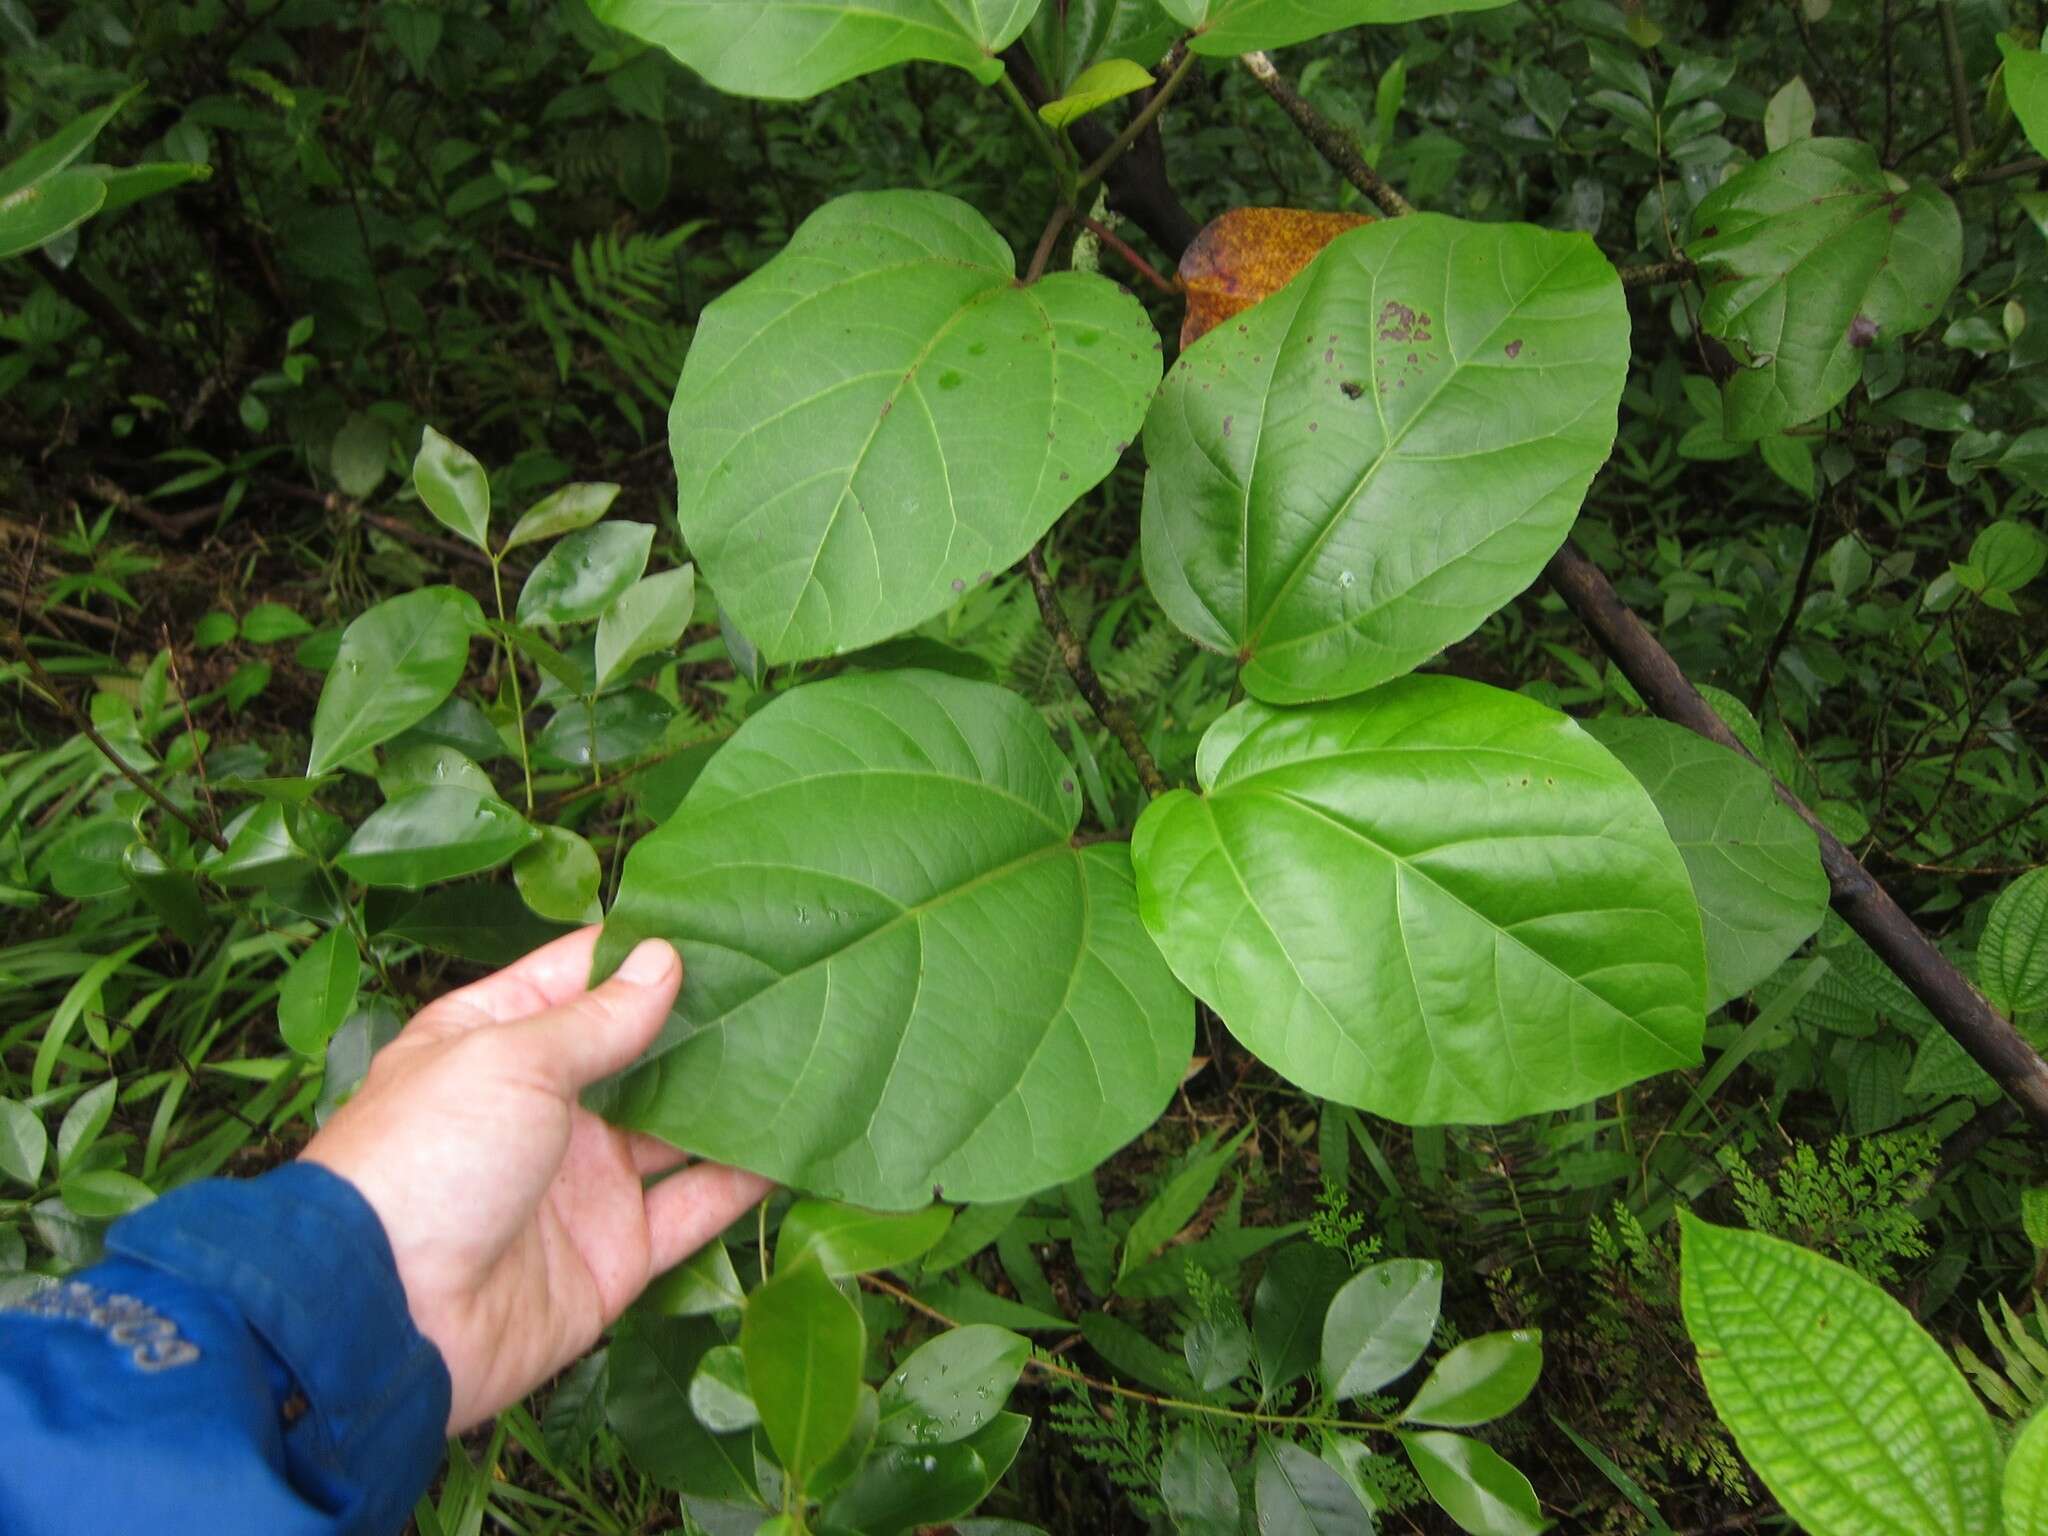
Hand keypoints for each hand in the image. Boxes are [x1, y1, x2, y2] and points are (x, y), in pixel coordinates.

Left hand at [301, 927, 771, 1431]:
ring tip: (808, 1044)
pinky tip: (799, 1140)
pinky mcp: (616, 1252)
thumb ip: (598, 1018)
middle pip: (638, 1051)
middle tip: (784, 976)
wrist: (389, 1320)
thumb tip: (666, 960)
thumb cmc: (427, 1159)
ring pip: (678, 1126)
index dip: (642, 948)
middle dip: (703, 1018)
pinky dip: (746, 1179)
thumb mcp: (508, 1059)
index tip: (721, 918)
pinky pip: (694, 1206)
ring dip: (734, 1094)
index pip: (577, 977)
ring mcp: (583, 1181)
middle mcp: (542, 1106)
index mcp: (493, 1042)